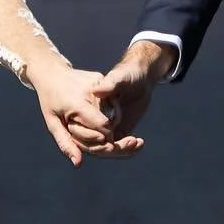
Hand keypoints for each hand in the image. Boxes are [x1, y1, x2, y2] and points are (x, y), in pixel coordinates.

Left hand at [32, 63, 134, 167]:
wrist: (51, 72)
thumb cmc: (50, 100)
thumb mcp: (52, 123)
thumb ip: (66, 143)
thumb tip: (78, 163)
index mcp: (78, 102)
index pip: (103, 126)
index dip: (103, 140)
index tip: (97, 144)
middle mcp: (92, 91)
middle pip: (110, 121)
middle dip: (105, 134)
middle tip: (95, 135)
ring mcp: (99, 82)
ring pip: (114, 111)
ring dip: (108, 122)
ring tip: (92, 122)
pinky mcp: (103, 78)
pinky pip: (111, 100)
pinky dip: (107, 111)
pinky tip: (96, 112)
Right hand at [74, 40, 173, 156]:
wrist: (141, 77)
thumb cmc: (127, 73)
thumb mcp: (119, 77)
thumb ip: (109, 84)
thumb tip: (96, 91)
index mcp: (88, 107)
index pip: (83, 129)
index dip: (94, 136)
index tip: (110, 137)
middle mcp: (94, 119)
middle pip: (95, 143)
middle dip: (110, 148)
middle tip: (128, 141)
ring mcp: (106, 127)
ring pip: (107, 148)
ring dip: (122, 149)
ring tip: (135, 142)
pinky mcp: (118, 130)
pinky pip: (119, 145)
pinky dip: (128, 148)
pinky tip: (140, 143)